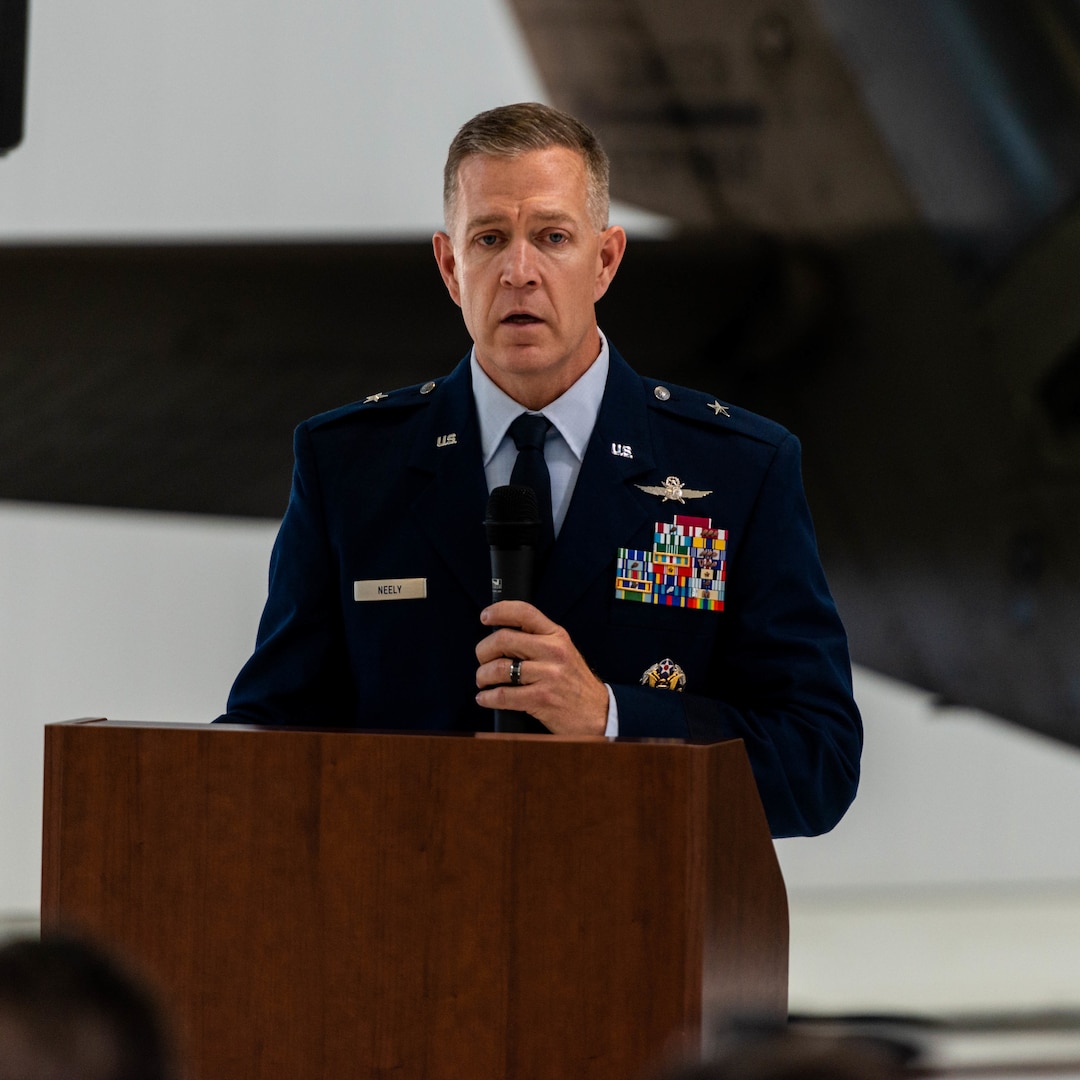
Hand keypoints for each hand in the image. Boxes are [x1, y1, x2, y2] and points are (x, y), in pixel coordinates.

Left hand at [475, 601, 608, 734]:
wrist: (597, 713)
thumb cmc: (574, 683)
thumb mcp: (563, 652)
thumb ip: (537, 640)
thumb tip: (500, 637)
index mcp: (557, 636)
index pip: (524, 612)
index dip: (500, 611)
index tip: (485, 617)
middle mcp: (553, 651)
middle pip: (503, 639)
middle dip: (483, 651)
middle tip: (482, 660)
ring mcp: (548, 675)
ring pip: (499, 668)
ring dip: (483, 676)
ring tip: (484, 681)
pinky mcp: (541, 699)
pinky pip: (502, 695)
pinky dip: (487, 698)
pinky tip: (486, 698)